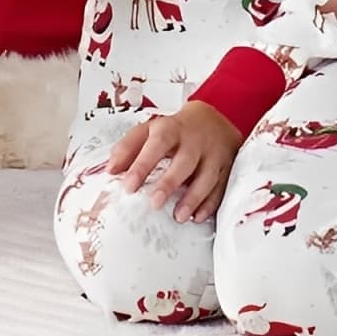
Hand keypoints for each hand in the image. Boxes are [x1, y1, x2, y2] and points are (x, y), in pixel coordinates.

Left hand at [107, 101, 242, 224]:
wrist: (213, 119)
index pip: (156, 144)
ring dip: (193, 198)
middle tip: (155, 203)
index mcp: (170, 129)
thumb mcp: (149, 130)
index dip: (142, 165)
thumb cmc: (175, 130)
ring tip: (178, 217)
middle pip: (184, 160)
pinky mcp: (226, 167)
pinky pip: (221, 187)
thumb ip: (128, 147)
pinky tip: (198, 216)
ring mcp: (212, 153)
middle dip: (169, 182)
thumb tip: (111, 170)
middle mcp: (193, 140)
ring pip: (206, 176)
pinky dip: (210, 203)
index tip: (128, 186)